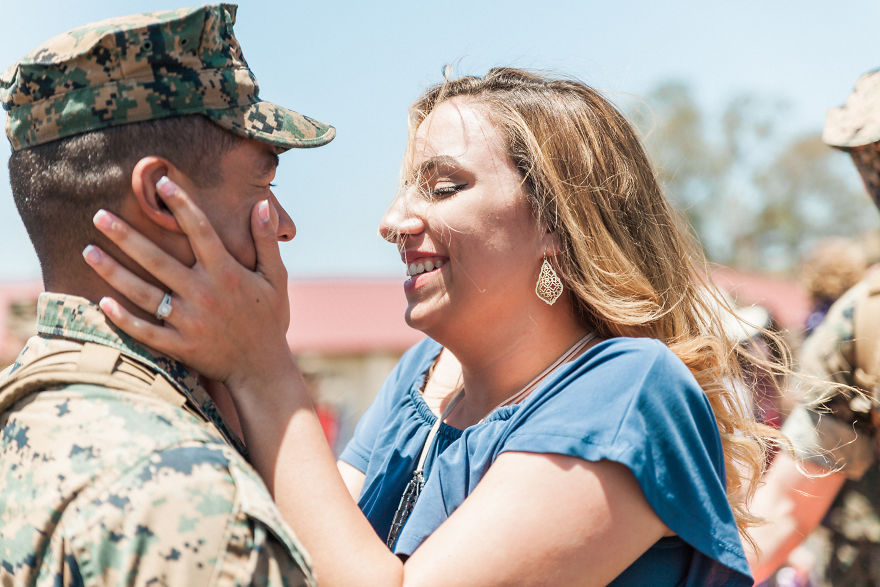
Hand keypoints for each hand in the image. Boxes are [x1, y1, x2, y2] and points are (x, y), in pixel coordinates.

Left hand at [83, 176, 293, 389]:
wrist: (263, 368)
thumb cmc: (270, 320)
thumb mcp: (276, 278)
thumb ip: (266, 241)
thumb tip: (262, 204)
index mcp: (227, 273)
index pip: (200, 231)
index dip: (181, 204)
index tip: (161, 183)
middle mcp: (204, 294)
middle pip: (157, 259)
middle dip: (126, 236)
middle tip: (98, 216)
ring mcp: (189, 322)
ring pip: (143, 293)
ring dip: (113, 272)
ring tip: (88, 251)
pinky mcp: (180, 346)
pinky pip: (144, 331)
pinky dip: (123, 318)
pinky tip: (102, 302)